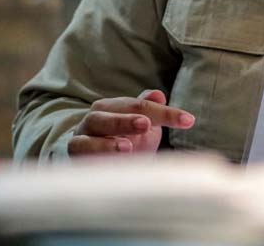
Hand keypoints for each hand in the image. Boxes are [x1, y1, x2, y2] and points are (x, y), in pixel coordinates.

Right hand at [68, 90, 194, 155]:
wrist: (105, 169)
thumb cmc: (127, 143)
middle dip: (127, 118)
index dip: (165, 112)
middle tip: (146, 124)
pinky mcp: (76, 153)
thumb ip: (150, 110)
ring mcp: (83, 135)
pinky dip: (96, 153)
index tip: (188, 120)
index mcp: (114, 106)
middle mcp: (96, 117)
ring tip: (127, 146)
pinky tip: (113, 158)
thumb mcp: (144, 127)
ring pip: (92, 130)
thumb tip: (158, 94)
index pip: (140, 105)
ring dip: (109, 138)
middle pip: (110, 112)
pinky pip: (82, 150)